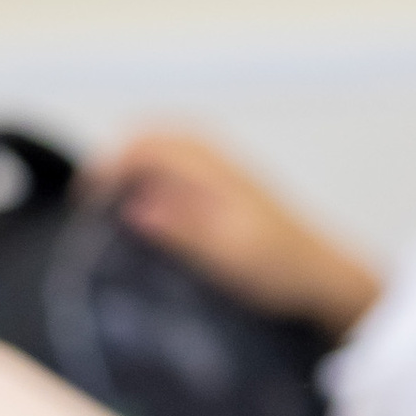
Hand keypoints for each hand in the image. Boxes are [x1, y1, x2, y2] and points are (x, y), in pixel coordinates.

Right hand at [93, 128, 382, 336]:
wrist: (325, 278)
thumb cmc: (278, 269)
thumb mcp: (224, 254)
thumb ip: (180, 228)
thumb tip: (133, 207)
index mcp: (210, 168)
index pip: (145, 146)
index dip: (110, 166)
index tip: (90, 201)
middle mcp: (216, 159)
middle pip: (153, 138)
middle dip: (119, 160)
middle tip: (96, 198)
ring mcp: (226, 171)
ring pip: (169, 148)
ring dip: (140, 165)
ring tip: (118, 202)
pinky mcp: (233, 188)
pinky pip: (184, 165)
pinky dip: (160, 175)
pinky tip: (156, 209)